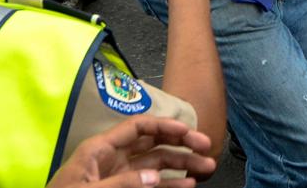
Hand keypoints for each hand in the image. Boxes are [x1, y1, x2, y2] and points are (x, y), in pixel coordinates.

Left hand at [46, 116, 216, 187]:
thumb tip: (154, 176)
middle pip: (153, 144)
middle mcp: (113, 159)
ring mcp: (119, 176)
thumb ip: (122, 183)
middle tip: (205, 147)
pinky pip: (151, 184)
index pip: (138, 127)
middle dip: (181, 144)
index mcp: (100, 149)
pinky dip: (169, 184)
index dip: (164, 125)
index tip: (187, 130)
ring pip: (157, 165)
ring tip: (206, 168)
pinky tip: (187, 185)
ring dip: (182, 165)